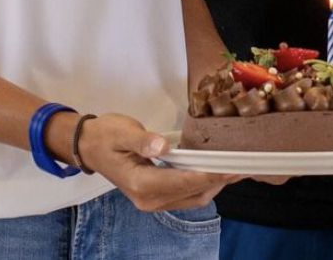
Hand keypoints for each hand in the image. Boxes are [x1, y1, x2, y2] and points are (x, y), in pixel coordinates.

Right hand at [77, 113, 237, 211]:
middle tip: (243, 166)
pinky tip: (216, 171)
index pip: (182, 182)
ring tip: (236, 169)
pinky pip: (186, 196)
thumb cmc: (106, 135)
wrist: (89, 146)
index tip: (230, 166)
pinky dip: (203, 185)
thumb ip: (143, 140)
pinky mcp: (155, 196)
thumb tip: (162, 145)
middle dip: (219, 181)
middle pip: (192, 195)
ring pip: (192, 199)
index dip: (208, 175)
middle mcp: (148, 199)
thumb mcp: (123, 131)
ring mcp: (152, 201)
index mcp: (140, 183)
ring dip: (214, 185)